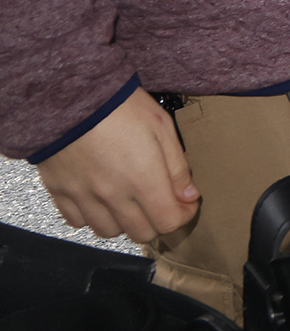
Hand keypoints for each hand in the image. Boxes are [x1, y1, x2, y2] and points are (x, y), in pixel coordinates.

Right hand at [36, 92, 197, 243]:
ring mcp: (84, 196)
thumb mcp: (162, 128)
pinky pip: (77, 221)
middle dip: (157, 220)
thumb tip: (188, 195)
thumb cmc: (119, 107)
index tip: (185, 203)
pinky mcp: (61, 192)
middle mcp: (113, 195)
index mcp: (143, 180)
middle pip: (140, 232)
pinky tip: (100, 199)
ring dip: (124, 222)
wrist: (70, 97)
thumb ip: (177, 168)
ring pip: (108, 232)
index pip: (168, 222)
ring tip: (130, 201)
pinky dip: (91, 216)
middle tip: (160, 202)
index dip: (183, 215)